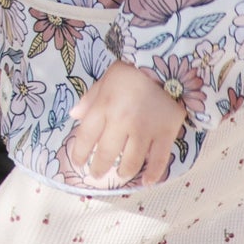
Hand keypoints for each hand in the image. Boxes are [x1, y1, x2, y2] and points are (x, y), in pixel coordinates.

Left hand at [63, 61, 188, 188]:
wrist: (168, 63)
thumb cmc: (133, 71)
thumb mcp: (107, 79)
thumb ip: (91, 98)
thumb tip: (74, 115)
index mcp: (104, 106)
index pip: (85, 137)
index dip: (79, 154)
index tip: (78, 163)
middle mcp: (121, 121)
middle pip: (106, 154)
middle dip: (99, 168)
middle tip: (97, 174)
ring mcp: (144, 129)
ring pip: (130, 162)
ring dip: (123, 172)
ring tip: (121, 174)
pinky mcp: (165, 133)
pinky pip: (158, 160)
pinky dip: (152, 174)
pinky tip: (147, 181)